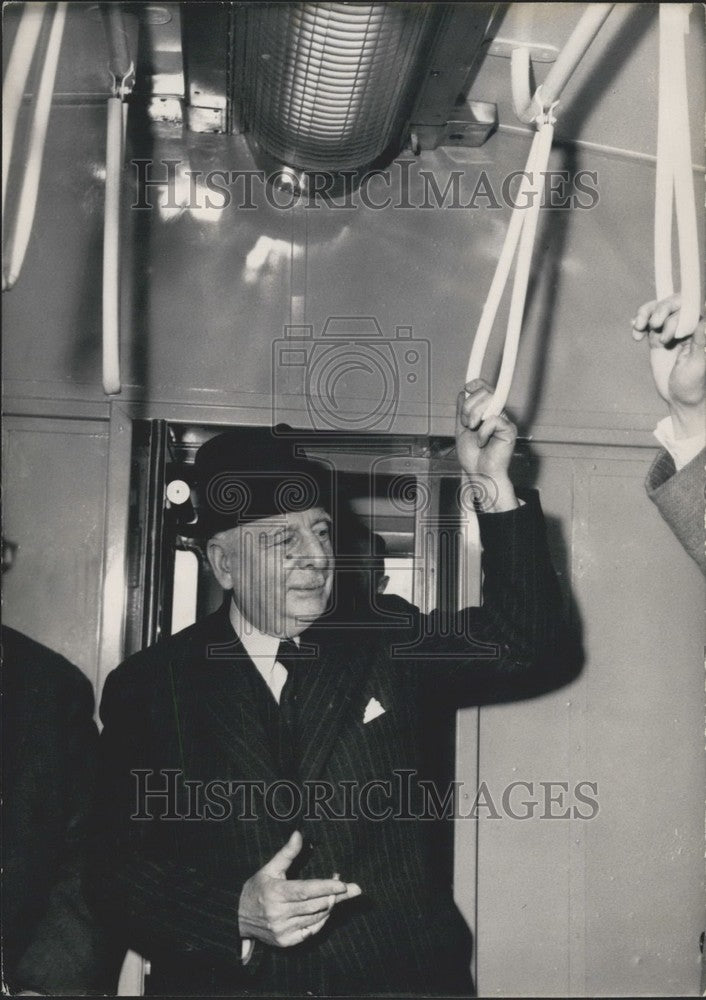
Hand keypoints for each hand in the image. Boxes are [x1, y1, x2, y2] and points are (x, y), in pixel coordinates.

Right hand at [238, 831, 361, 947]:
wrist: (239, 917)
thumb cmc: (258, 888)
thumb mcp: (269, 868)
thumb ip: (287, 853)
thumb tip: (299, 834)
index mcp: (276, 893)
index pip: (306, 891)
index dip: (325, 887)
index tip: (343, 884)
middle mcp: (279, 914)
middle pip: (315, 905)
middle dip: (334, 895)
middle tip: (348, 887)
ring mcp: (283, 930)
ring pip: (316, 918)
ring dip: (329, 906)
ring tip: (337, 895)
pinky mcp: (286, 942)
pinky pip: (312, 931)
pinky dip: (321, 920)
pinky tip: (324, 909)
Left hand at [455, 379, 517, 511]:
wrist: (479, 473)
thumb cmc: (473, 456)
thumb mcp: (461, 429)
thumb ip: (461, 412)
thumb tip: (462, 393)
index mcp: (487, 412)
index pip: (485, 389)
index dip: (477, 383)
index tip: (467, 387)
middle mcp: (497, 413)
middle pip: (485, 392)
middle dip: (468, 407)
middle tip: (467, 424)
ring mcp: (504, 420)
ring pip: (489, 401)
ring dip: (473, 417)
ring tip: (473, 432)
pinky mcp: (509, 430)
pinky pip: (493, 420)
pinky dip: (482, 432)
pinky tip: (483, 442)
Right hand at [631, 295, 704, 437]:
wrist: (679, 399)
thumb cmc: (693, 384)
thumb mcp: (697, 364)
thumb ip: (700, 340)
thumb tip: (703, 318)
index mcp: (699, 329)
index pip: (689, 307)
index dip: (677, 310)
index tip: (667, 327)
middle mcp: (685, 326)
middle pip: (671, 304)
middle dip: (660, 309)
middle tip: (653, 325)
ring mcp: (670, 331)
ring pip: (657, 310)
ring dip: (646, 313)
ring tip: (639, 326)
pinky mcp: (656, 339)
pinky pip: (646, 323)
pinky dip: (638, 324)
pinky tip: (636, 334)